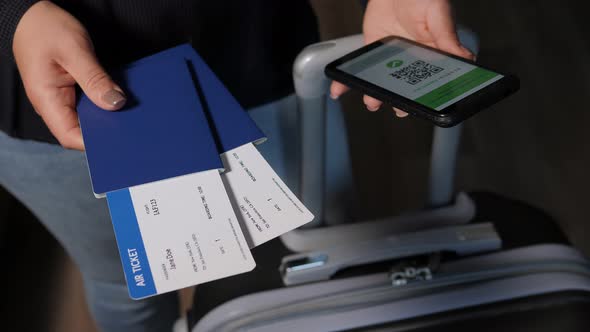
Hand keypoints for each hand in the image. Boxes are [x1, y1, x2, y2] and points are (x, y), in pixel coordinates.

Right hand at [13, 1, 125, 149]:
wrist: (32, 14)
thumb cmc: (45, 28)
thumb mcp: (74, 51)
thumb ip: (95, 79)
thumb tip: (115, 103)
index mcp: (47, 100)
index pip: (70, 136)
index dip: (94, 143)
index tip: (119, 138)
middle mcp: (52, 104)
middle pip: (81, 131)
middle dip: (105, 130)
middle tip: (132, 124)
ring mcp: (61, 98)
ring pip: (86, 118)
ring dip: (106, 116)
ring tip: (129, 112)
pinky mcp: (69, 91)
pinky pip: (88, 104)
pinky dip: (103, 102)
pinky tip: (118, 99)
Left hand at [330, 0, 473, 116]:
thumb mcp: (437, 15)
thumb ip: (447, 37)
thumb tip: (466, 58)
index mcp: (432, 54)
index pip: (430, 81)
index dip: (425, 96)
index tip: (421, 106)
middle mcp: (411, 60)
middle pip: (405, 88)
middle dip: (401, 102)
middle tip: (399, 109)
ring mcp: (390, 59)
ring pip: (382, 84)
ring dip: (375, 97)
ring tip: (373, 102)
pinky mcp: (372, 53)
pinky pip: (360, 71)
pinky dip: (347, 82)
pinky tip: (339, 90)